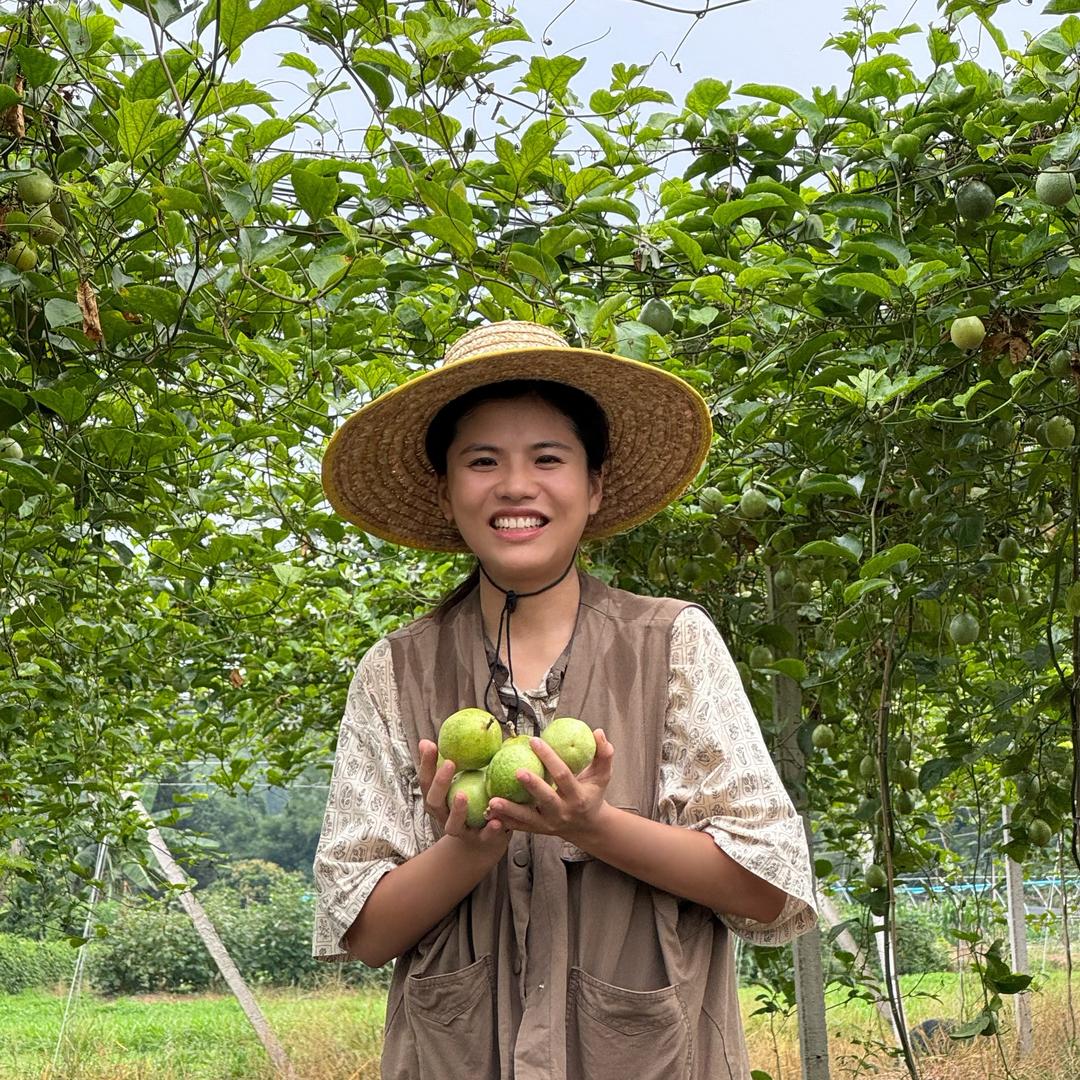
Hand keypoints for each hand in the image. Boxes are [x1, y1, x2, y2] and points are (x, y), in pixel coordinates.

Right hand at [417, 739, 511, 852]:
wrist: (484, 842)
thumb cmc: (475, 800)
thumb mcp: (467, 779)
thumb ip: (465, 759)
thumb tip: (469, 725)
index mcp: (438, 798)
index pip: (426, 780)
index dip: (425, 763)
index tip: (430, 744)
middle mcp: (444, 815)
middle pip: (433, 801)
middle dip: (439, 782)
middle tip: (450, 763)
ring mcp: (460, 831)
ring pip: (452, 824)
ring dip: (457, 810)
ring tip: (462, 795)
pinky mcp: (479, 842)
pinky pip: (482, 837)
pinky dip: (489, 830)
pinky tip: (497, 821)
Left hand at [484, 729, 613, 842]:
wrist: (589, 827)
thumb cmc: (593, 795)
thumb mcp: (603, 775)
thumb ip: (604, 754)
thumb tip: (597, 732)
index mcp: (578, 797)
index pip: (563, 775)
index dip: (549, 758)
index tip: (534, 740)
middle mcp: (563, 812)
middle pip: (546, 798)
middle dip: (531, 785)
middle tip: (516, 770)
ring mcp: (550, 824)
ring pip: (528, 818)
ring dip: (509, 810)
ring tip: (492, 801)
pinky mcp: (538, 831)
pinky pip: (520, 827)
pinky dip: (505, 821)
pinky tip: (489, 813)